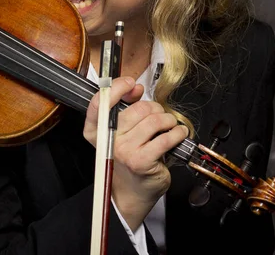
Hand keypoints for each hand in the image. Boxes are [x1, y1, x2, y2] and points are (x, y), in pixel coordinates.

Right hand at [83, 76, 188, 230]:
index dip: (117, 88)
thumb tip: (136, 89)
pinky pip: (165, 138)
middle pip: (137, 109)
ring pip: (153, 121)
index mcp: (96, 130)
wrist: (132, 191)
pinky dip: (177, 133)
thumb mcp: (121, 131)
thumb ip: (125, 108)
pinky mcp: (141, 161)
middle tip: (159, 116)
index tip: (131, 84)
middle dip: (154, 108)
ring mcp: (124, 151)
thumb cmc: (129, 157)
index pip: (100, 102)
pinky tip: (178, 134)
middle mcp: (107, 139)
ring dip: (168, 120)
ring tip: (170, 126)